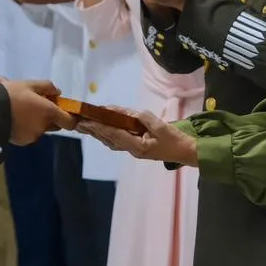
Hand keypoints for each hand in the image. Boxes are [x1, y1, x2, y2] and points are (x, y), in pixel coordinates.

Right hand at [4, 79, 75, 144]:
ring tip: (22, 112)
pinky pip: (29, 134)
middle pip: (55, 125)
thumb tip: (58, 92)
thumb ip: (47, 87)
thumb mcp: (29, 84)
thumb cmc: (10, 94)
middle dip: (51, 118)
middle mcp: (44, 127)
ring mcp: (33, 136)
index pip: (70, 122)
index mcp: (49, 112)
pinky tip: (15, 120)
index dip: (69, 117)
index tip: (63, 111)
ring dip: (37, 123)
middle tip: (38, 107)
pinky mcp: (22, 142)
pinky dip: (26, 129)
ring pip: (41, 129)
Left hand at [76, 107, 197, 164]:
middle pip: (109, 139)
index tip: (87, 121)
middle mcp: (132, 150)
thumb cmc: (175, 139)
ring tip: (85, 125)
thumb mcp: (160, 126)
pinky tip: (102, 129)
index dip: (100, 127)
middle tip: (79, 122)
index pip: (115, 134)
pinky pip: (118, 141)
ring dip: (98, 133)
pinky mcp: (137, 148)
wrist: (186, 152)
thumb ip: (144, 118)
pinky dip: (108, 134)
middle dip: (94, 130)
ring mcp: (134, 150)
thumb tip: (129, 114)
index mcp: (138, 146)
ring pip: (111, 141)